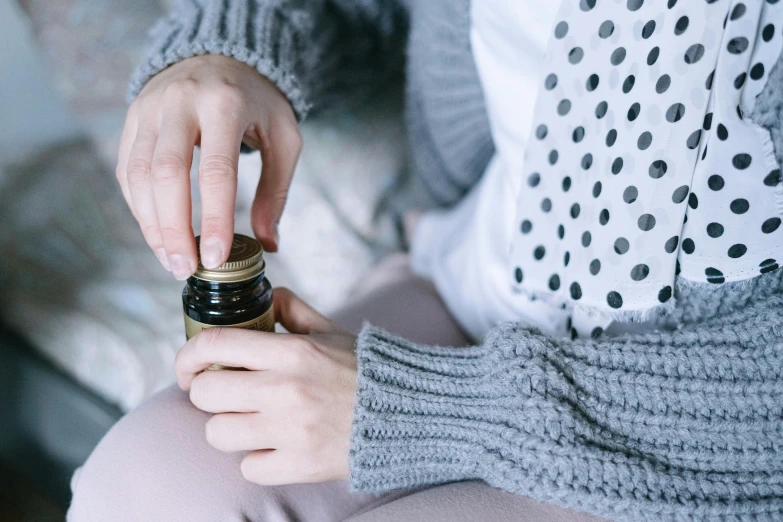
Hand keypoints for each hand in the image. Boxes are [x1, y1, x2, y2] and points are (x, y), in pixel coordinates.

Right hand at [117, 55, 301, 278]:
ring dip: (151, 225)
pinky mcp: (132, 119)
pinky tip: (157, 233)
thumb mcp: (283, 139)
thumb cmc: (257, 102)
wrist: (221, 56)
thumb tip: (268, 244)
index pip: (215, 170)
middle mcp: (181, 102)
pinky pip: (126, 170)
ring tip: (172, 260)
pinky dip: (139, 208)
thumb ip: (276, 191)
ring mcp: (150, 108)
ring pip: (137, 175)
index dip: (213, 219)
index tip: (214, 258)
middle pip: (166, 174)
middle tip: (185, 268)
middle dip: (173, 229)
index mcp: (225, 104)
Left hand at [174, 288, 357, 484]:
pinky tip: (275, 444)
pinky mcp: (299, 465)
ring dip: (228, 426)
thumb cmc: (366, 370)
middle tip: (225, 392)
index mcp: (293, 352)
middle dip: (207, 391)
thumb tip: (264, 296)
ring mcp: (291, 431)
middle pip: (205, 393)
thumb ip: (293, 310)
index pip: (214, 345)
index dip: (188, 355)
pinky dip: (257, 458)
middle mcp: (286, 390)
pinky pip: (248, 466)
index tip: (189, 366)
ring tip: (250, 420)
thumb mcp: (331, 330)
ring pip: (218, 433)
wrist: (408, 413)